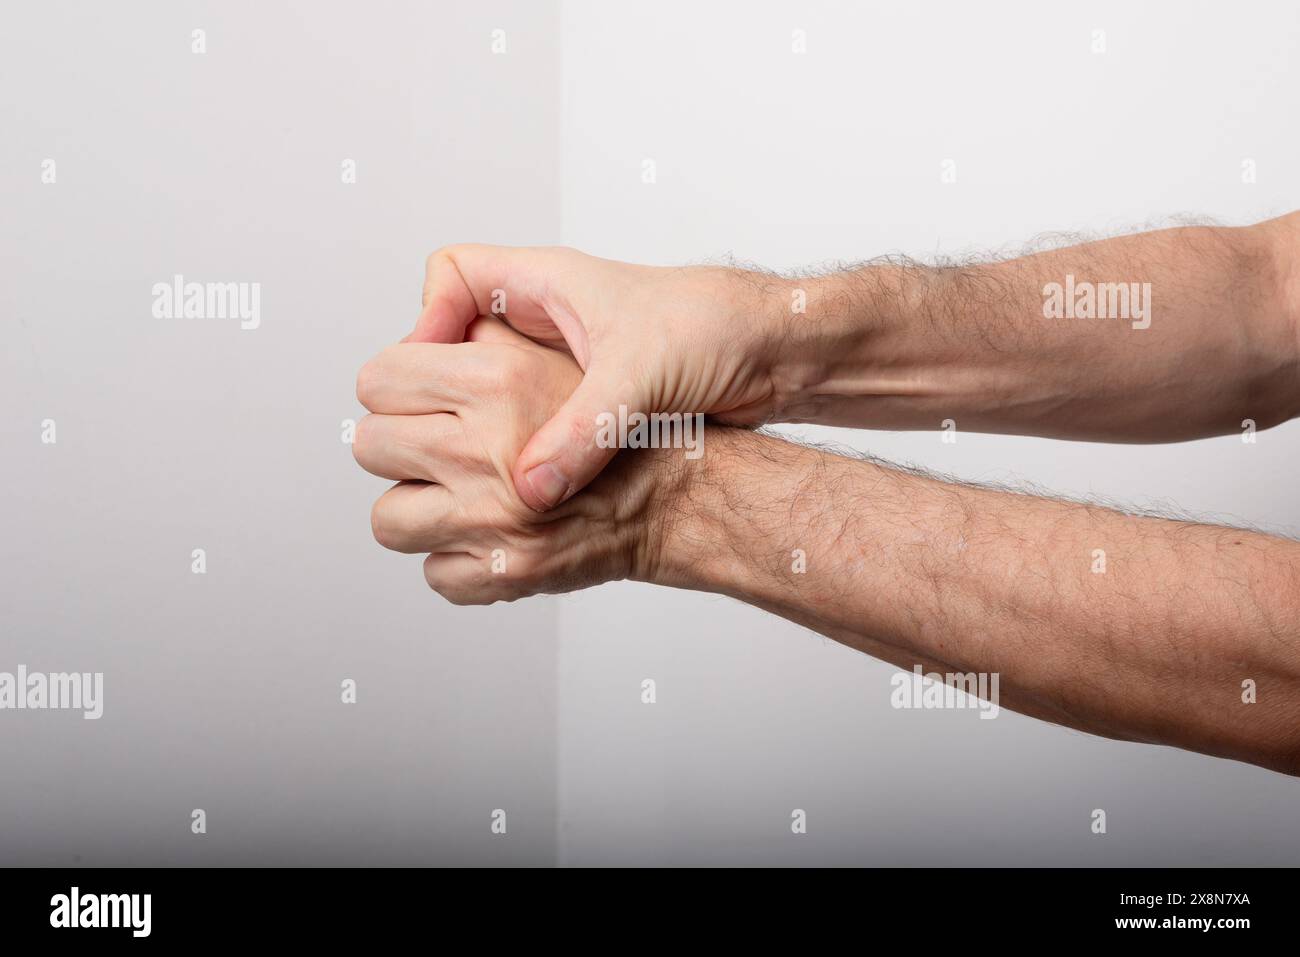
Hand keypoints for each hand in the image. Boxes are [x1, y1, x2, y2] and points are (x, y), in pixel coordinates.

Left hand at [355, 316, 671, 603]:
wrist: (672, 495)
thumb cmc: (611, 423)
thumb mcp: (550, 350)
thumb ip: (476, 332)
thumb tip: (413, 339)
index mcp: (495, 382)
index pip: (378, 380)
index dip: (394, 388)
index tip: (415, 399)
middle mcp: (486, 451)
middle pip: (370, 446)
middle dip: (399, 446)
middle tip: (436, 449)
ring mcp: (492, 520)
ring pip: (387, 519)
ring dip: (416, 510)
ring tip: (454, 497)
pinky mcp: (504, 573)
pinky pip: (434, 573)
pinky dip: (459, 559)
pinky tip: (491, 534)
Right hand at [406, 245, 801, 510]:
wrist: (778, 353)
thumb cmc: (716, 326)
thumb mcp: (640, 376)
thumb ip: (584, 430)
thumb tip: (531, 489)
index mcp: (547, 283)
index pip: (452, 275)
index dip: (427, 318)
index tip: (429, 373)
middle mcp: (551, 318)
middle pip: (461, 341)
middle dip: (448, 388)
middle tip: (443, 435)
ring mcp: (568, 362)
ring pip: (495, 390)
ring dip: (487, 429)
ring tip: (479, 470)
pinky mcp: (591, 403)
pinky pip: (534, 424)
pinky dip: (527, 453)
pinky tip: (529, 486)